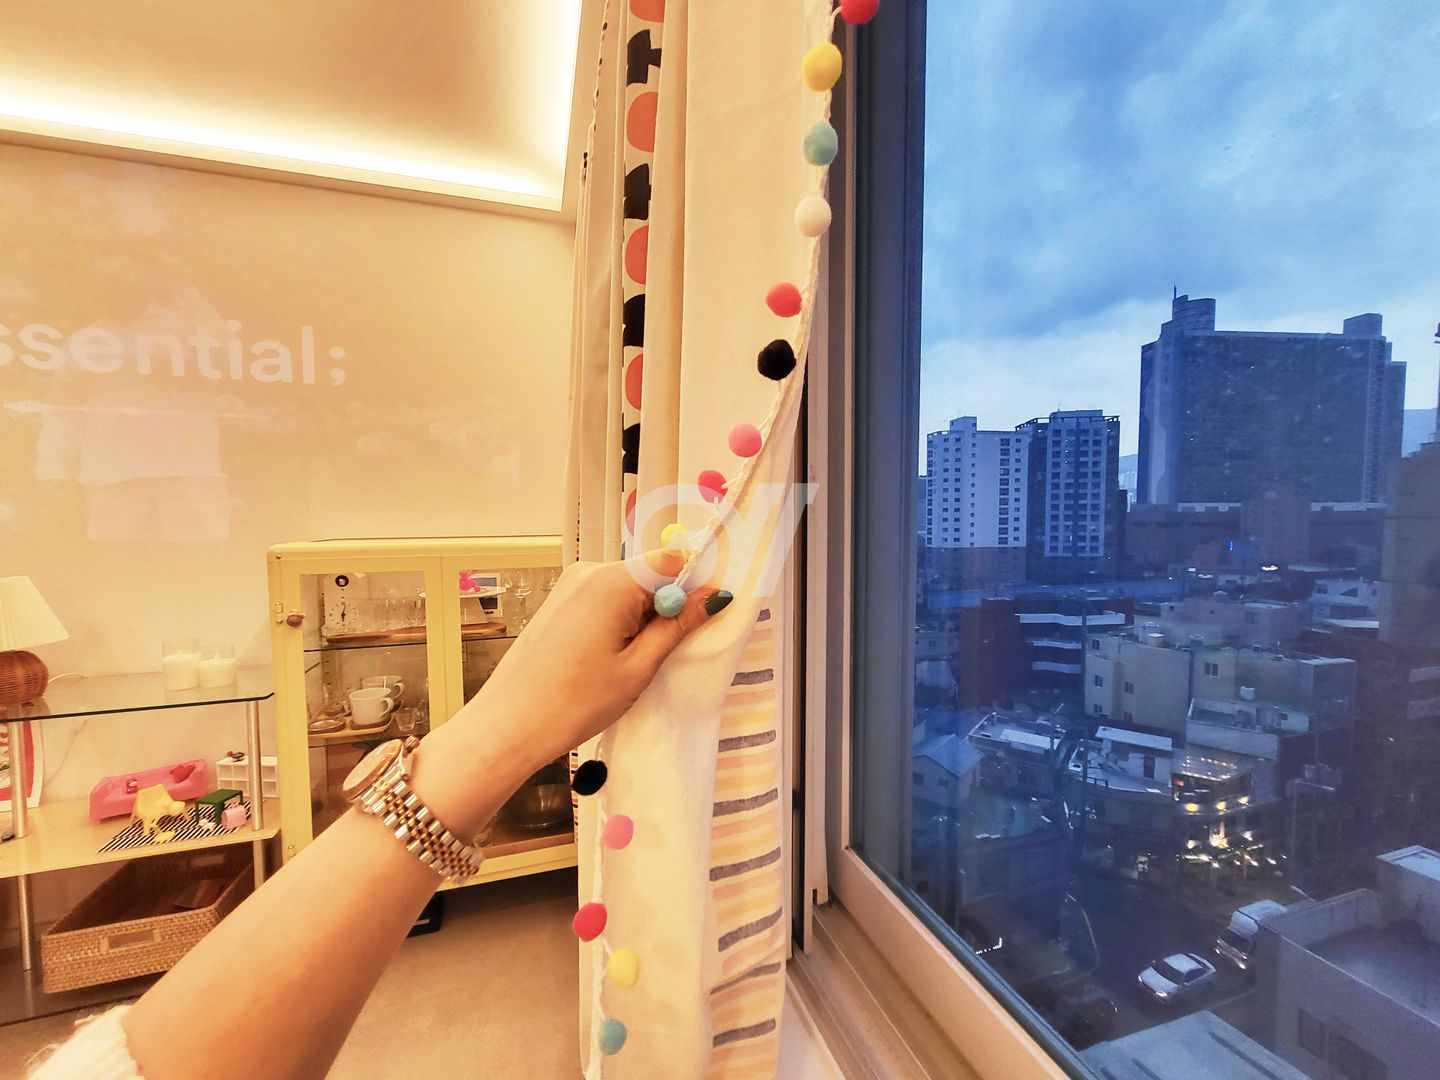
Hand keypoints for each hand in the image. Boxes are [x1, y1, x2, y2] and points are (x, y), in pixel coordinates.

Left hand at [414, 551, 731, 835]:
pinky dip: (618, 622)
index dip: (693, 586)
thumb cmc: (574, 703)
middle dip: (665, 608)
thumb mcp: (637, 668)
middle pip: (649, 575)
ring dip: (641, 619)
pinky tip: (607, 659)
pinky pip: (604, 600)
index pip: (671, 561)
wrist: (508, 726)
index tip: (703, 620)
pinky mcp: (559, 601)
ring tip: (629, 664)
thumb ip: (677, 626)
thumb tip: (713, 596)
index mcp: (611, 582)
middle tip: (661, 656)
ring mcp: (570, 585)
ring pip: (627, 590)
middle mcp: (589, 571)